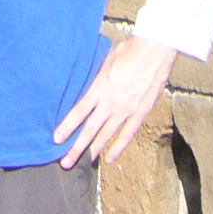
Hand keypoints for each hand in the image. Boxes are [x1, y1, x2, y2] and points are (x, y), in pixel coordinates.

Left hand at [51, 35, 177, 168]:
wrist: (155, 51)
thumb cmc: (130, 50)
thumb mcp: (106, 60)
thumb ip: (96, 76)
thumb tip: (86, 83)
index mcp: (100, 87)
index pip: (79, 112)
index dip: (67, 127)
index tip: (56, 139)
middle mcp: (111, 102)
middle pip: (90, 129)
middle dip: (76, 147)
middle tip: (65, 162)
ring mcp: (126, 110)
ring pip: (106, 135)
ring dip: (93, 150)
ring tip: (82, 162)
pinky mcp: (140, 113)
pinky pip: (127, 134)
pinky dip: (118, 148)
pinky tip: (109, 158)